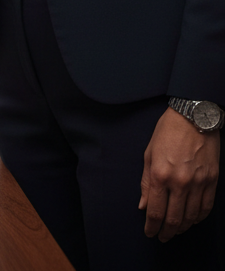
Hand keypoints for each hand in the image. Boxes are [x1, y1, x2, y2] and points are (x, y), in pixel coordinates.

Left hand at [139, 107, 218, 241]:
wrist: (193, 119)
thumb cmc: (167, 133)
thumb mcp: (148, 154)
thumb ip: (146, 182)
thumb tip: (143, 205)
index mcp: (160, 175)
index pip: (155, 210)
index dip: (152, 226)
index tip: (149, 233)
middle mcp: (180, 182)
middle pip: (173, 218)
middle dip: (166, 232)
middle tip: (162, 237)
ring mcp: (198, 183)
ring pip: (191, 216)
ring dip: (182, 227)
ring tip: (174, 231)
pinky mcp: (211, 182)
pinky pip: (205, 208)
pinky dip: (198, 218)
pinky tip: (191, 220)